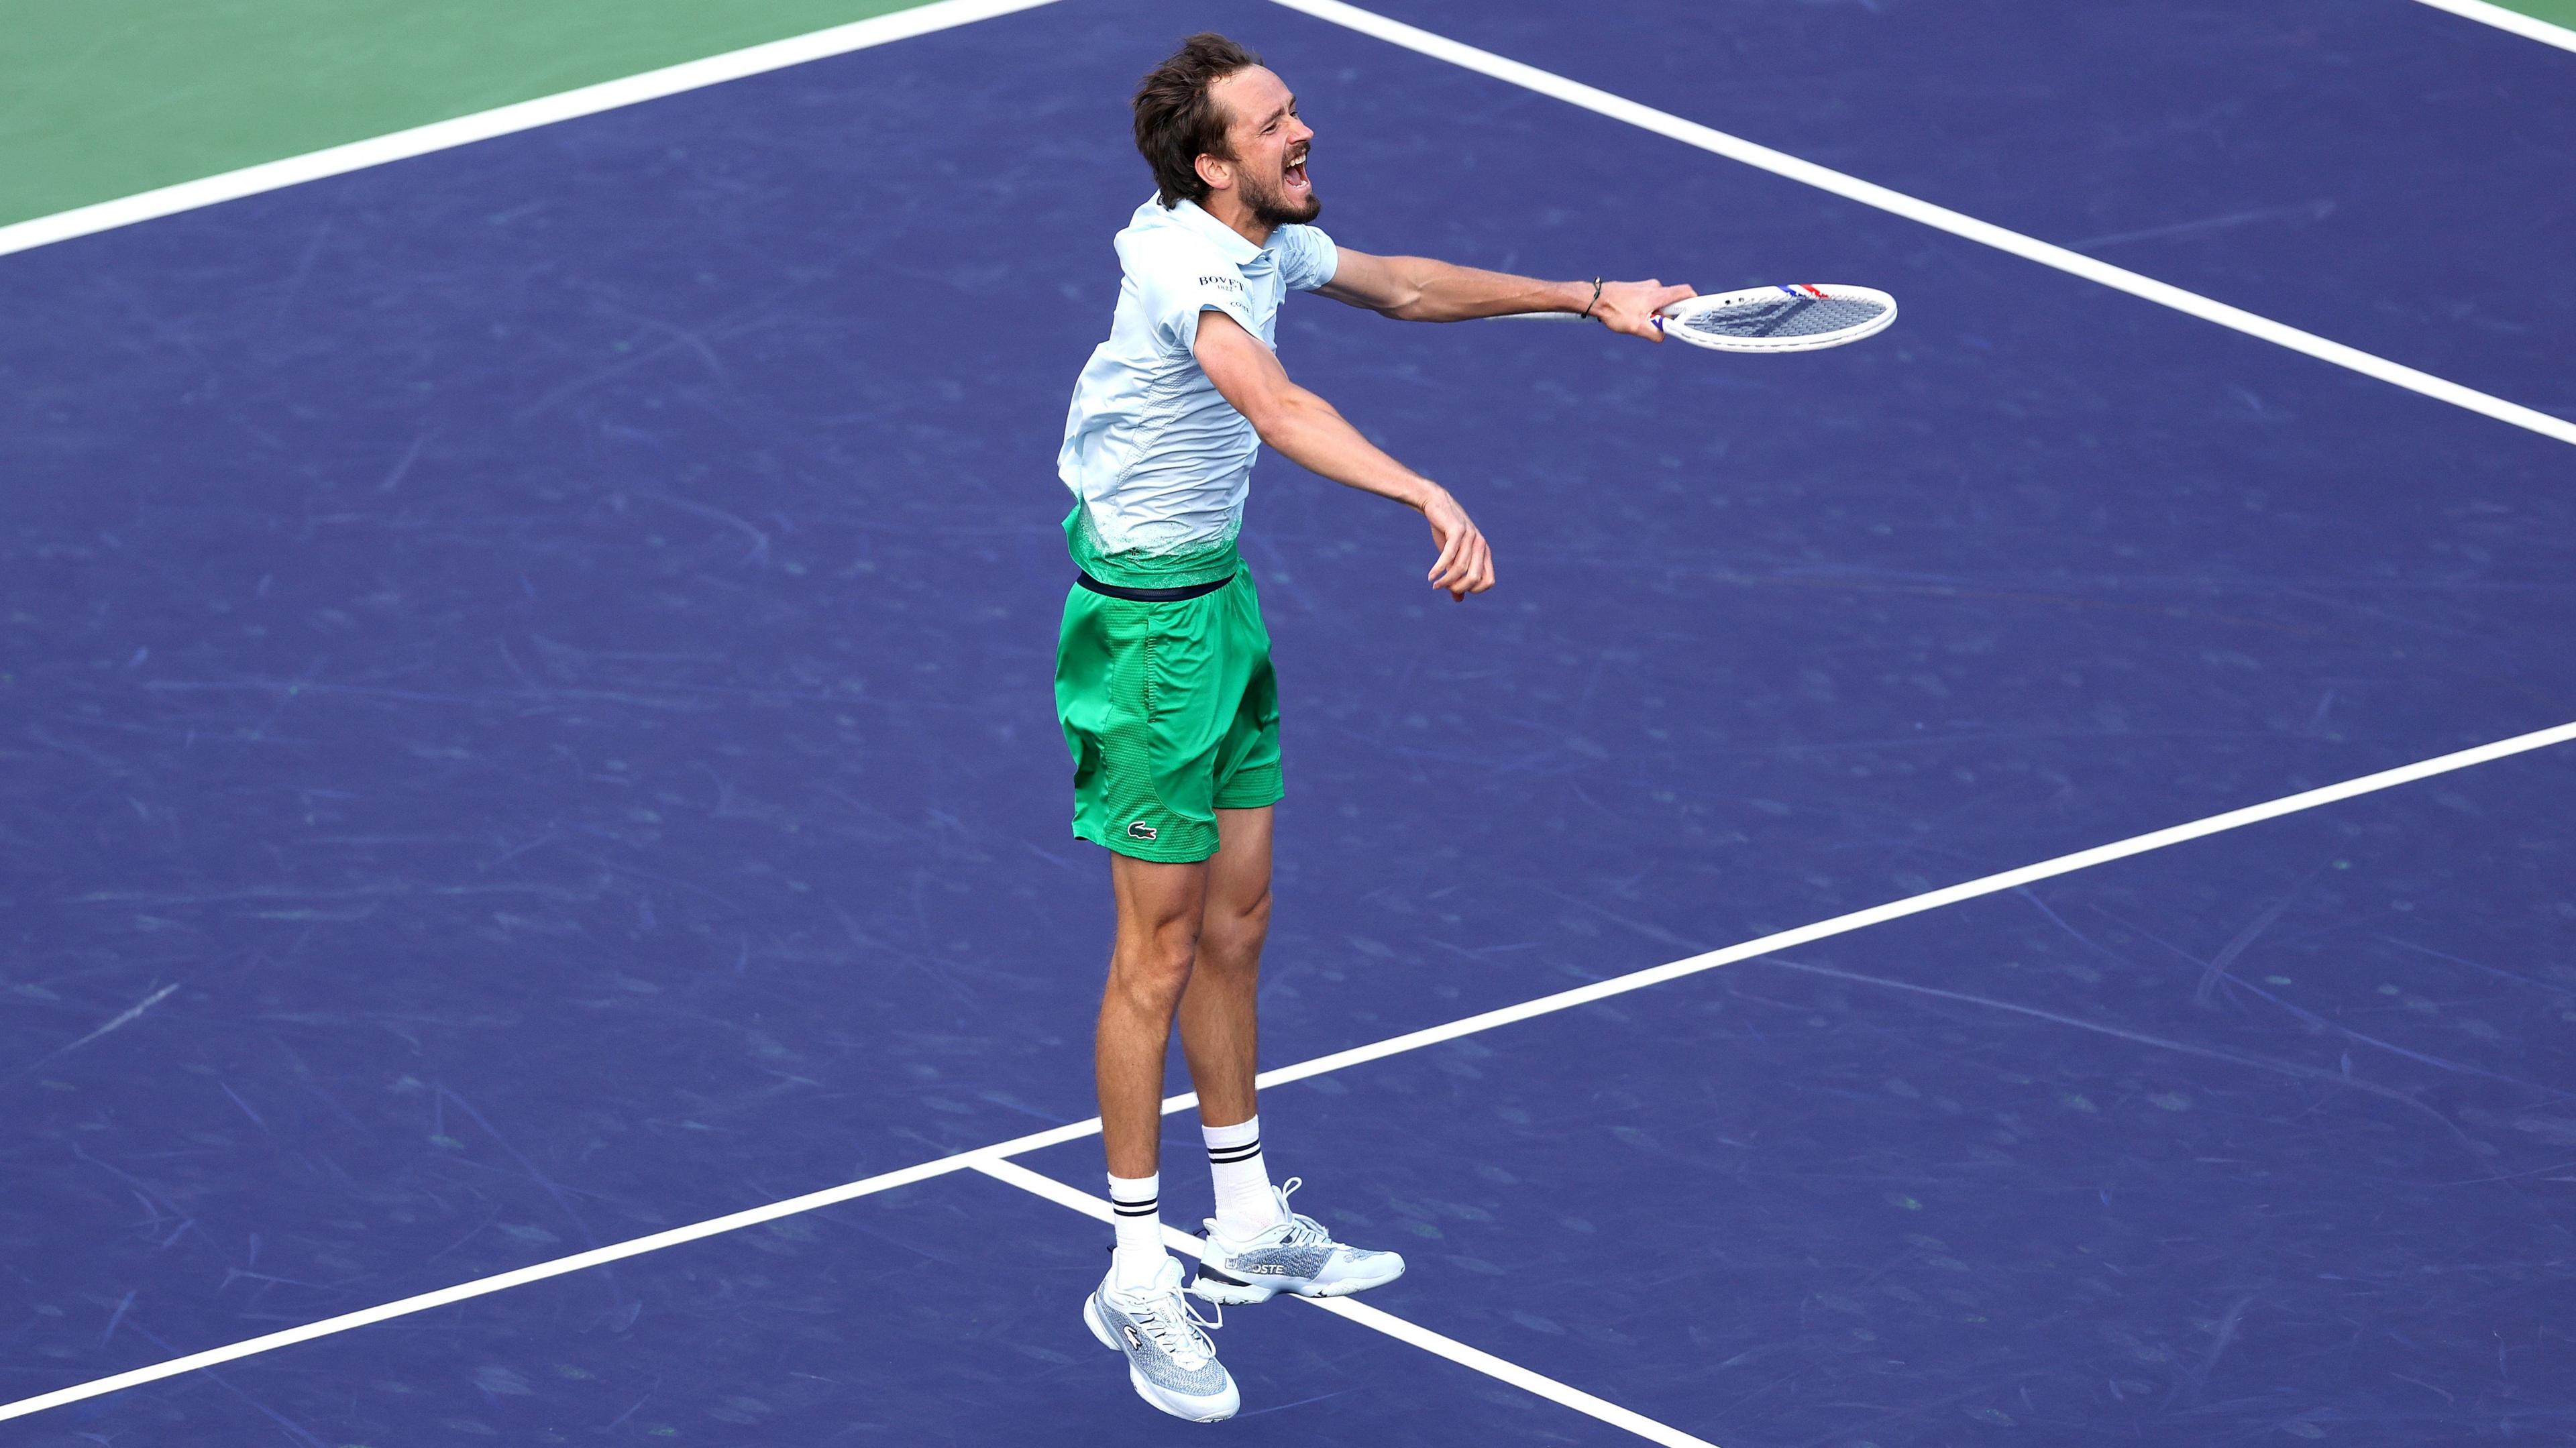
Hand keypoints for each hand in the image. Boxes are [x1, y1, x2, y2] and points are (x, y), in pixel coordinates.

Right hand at [1420, 486, 1495, 601]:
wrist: (1436, 505)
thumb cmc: (1446, 533)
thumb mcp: (1453, 557)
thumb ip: (1458, 577)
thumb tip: (1459, 599)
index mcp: (1485, 553)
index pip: (1489, 581)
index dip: (1474, 589)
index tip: (1456, 588)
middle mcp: (1481, 545)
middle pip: (1475, 578)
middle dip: (1458, 587)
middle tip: (1442, 587)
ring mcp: (1470, 537)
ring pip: (1461, 568)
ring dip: (1446, 581)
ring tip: (1435, 584)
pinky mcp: (1457, 530)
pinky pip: (1450, 556)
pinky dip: (1439, 569)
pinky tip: (1431, 576)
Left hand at [1590, 279, 1696, 340]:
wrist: (1595, 298)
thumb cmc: (1615, 310)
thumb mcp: (1637, 327)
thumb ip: (1655, 333)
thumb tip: (1663, 336)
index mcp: (1659, 294)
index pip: (1686, 292)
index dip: (1695, 303)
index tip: (1694, 315)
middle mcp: (1655, 287)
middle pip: (1673, 301)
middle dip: (1668, 315)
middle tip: (1654, 324)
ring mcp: (1646, 286)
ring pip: (1659, 302)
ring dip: (1654, 313)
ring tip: (1638, 320)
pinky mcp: (1638, 289)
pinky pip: (1649, 300)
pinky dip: (1646, 310)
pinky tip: (1632, 316)